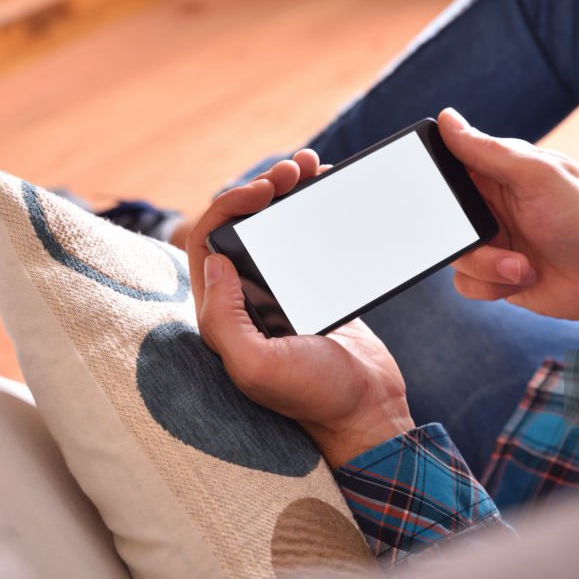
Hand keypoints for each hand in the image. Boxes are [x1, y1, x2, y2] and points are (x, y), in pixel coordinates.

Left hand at [186, 152, 412, 466]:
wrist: (368, 412)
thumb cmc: (316, 397)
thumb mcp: (258, 367)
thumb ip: (225, 320)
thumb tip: (215, 262)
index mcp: (223, 314)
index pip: (210, 242)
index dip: (230, 205)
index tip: (266, 189)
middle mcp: (247, 299)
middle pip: (242, 225)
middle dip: (262, 187)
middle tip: (292, 168)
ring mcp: (283, 292)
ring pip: (275, 228)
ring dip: (287, 192)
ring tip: (310, 166)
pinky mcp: (317, 289)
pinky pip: (308, 240)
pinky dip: (314, 211)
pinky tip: (329, 190)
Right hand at [440, 108, 578, 336]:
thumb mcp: (536, 175)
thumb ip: (488, 150)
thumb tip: (447, 119)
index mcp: (498, 172)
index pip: (450, 165)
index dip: (435, 180)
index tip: (441, 197)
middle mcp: (491, 205)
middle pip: (443, 218)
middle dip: (461, 236)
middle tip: (491, 236)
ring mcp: (493, 241)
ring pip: (454, 254)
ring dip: (486, 265)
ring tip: (521, 266)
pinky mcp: (496, 275)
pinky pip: (467, 283)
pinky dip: (491, 285)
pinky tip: (522, 278)